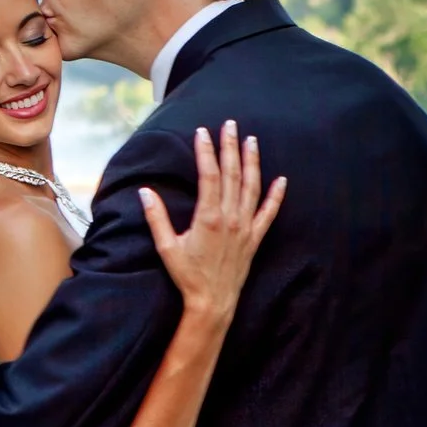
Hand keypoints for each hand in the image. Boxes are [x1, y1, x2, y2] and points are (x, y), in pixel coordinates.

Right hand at [140, 120, 285, 330]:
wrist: (212, 302)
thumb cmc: (187, 275)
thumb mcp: (167, 246)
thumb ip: (156, 217)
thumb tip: (145, 191)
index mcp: (209, 216)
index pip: (209, 175)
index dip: (205, 151)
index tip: (202, 132)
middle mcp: (231, 217)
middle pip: (232, 174)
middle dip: (230, 147)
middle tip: (230, 125)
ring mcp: (246, 227)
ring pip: (252, 187)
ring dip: (252, 162)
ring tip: (251, 141)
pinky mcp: (255, 238)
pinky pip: (269, 212)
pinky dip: (277, 196)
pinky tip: (282, 179)